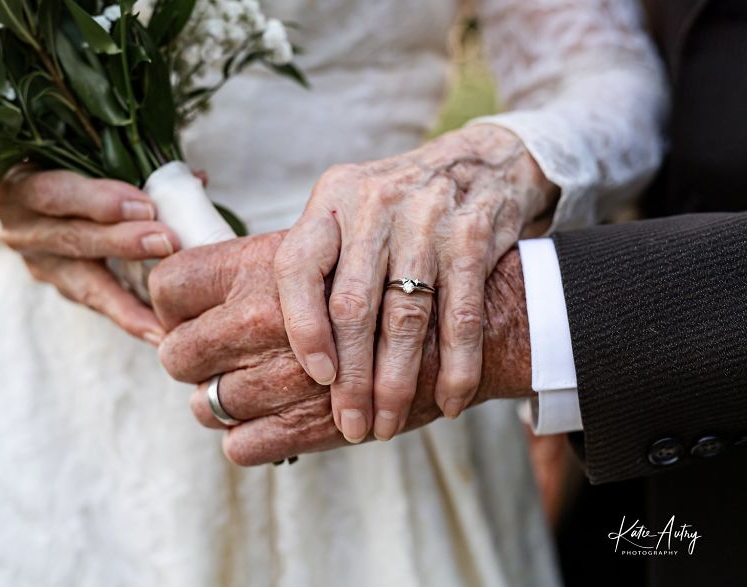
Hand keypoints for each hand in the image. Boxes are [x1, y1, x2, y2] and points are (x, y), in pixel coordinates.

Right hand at [0, 167, 179, 342]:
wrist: (39, 190)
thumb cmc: (72, 158)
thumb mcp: (87, 151)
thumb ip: (132, 162)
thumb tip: (196, 179)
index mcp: (19, 182)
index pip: (55, 193)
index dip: (98, 201)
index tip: (145, 205)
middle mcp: (21, 226)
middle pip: (72, 239)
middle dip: (122, 243)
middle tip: (167, 243)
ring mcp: (38, 261)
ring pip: (83, 283)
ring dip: (127, 299)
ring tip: (164, 318)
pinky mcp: (59, 285)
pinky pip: (96, 302)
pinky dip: (129, 315)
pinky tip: (159, 332)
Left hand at [274, 124, 556, 442]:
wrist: (480, 164)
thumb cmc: (398, 207)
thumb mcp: (348, 212)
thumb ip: (319, 265)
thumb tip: (279, 352)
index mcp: (332, 200)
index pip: (299, 266)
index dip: (302, 327)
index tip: (316, 376)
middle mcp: (374, 205)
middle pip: (353, 305)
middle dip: (352, 377)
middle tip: (351, 424)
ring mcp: (426, 219)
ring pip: (406, 316)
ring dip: (398, 381)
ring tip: (387, 425)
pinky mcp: (473, 237)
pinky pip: (461, 315)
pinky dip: (456, 365)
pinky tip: (449, 402)